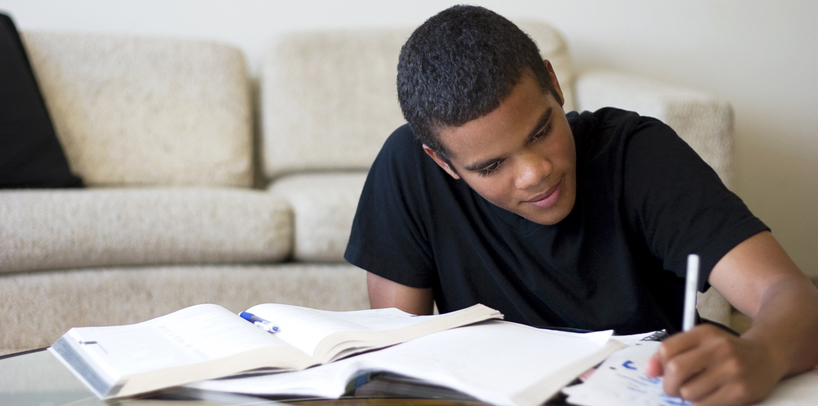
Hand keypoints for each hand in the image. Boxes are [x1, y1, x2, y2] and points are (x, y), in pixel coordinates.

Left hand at [645, 324, 784, 405]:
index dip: (659, 366)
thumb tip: (649, 371)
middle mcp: (719, 347)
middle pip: (676, 370)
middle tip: (673, 389)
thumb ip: (672, 353)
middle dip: (668, 385)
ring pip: (689, 392)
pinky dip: (701, 404)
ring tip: (697, 391)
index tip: (661, 374)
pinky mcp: (742, 390)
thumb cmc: (725, 351)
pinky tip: (709, 396)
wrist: (767, 355)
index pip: (667, 349)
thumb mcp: (700, 342)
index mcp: (704, 333)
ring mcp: (732, 369)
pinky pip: (706, 405)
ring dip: (687, 396)